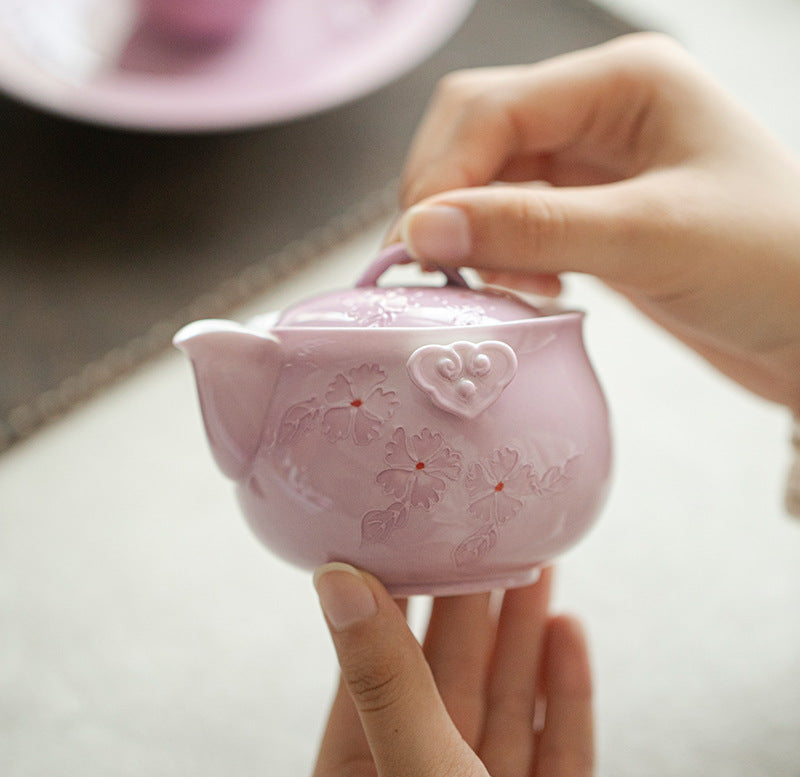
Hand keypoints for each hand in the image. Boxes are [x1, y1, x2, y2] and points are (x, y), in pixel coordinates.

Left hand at [306, 564, 593, 776]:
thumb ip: (389, 685)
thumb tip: (339, 584)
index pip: (373, 672)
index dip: (390, 602)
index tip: (406, 539)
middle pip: (448, 680)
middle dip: (471, 604)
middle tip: (483, 536)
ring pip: (508, 704)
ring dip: (523, 633)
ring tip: (534, 564)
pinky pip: (562, 748)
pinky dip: (567, 691)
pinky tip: (566, 632)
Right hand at [393, 33, 799, 411]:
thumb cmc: (771, 267)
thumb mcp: (651, 240)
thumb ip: (533, 230)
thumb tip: (423, 229)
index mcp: (623, 82)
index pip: (491, 108)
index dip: (443, 176)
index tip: (419, 247)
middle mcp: (600, 111)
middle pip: (477, 136)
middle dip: (446, 200)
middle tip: (437, 267)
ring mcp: (593, 164)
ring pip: (489, 183)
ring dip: (473, 234)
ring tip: (494, 286)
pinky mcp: (589, 214)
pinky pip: (514, 222)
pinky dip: (501, 255)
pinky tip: (529, 289)